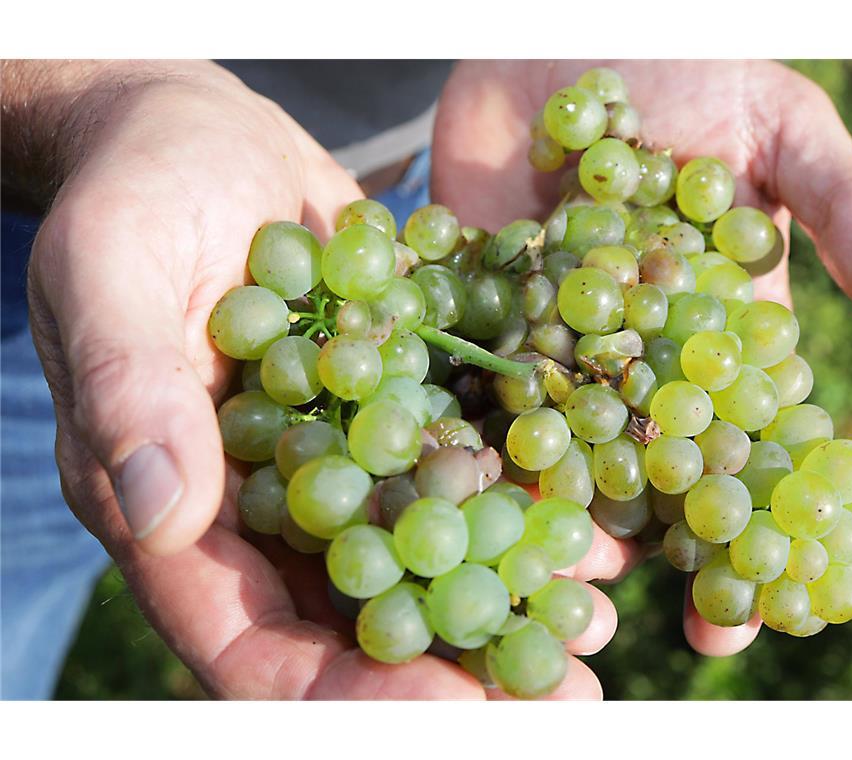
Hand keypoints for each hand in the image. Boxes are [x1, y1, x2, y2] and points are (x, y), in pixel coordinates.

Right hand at [21, 60, 615, 698]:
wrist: (198, 135)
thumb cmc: (133, 195)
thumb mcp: (110, 271)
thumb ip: (128, 391)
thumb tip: (162, 515)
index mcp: (175, 508)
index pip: (249, 640)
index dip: (345, 695)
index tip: (451, 717)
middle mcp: (262, 509)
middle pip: (351, 625)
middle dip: (453, 674)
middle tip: (559, 699)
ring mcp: (333, 465)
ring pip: (418, 561)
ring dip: (503, 601)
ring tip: (592, 629)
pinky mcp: (388, 411)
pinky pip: (454, 475)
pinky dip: (516, 505)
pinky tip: (590, 529)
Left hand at [432, 60, 851, 654]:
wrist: (570, 31)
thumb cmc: (698, 71)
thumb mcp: (786, 133)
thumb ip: (846, 215)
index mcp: (716, 334)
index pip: (745, 449)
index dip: (760, 529)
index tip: (771, 610)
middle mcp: (637, 356)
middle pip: (655, 474)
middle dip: (668, 552)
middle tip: (676, 635)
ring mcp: (555, 341)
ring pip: (566, 454)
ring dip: (569, 523)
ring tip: (572, 593)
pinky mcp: (480, 311)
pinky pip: (478, 389)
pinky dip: (478, 444)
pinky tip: (479, 505)